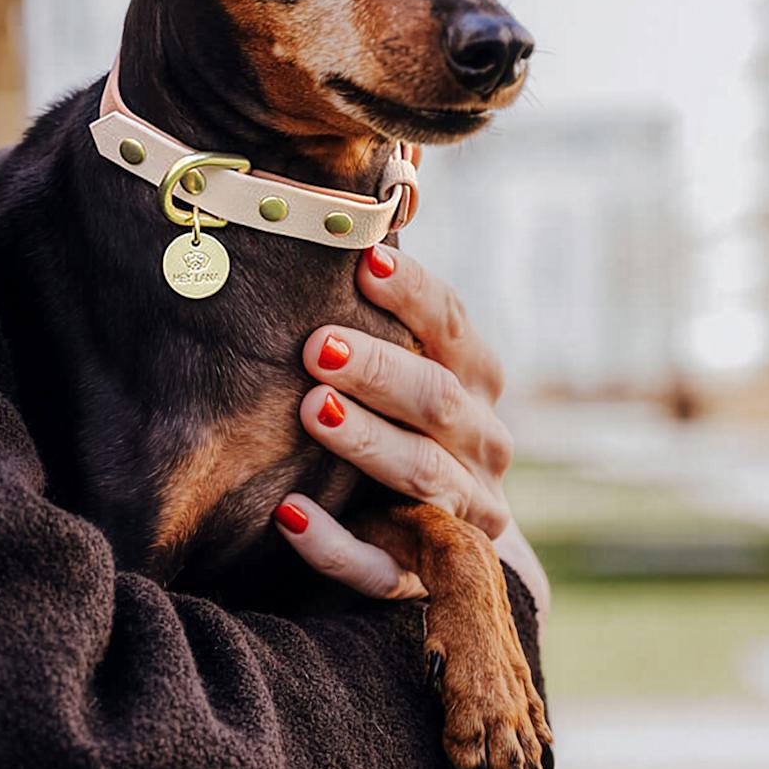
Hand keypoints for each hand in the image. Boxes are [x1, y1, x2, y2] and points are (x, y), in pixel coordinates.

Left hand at [272, 245, 549, 621]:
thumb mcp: (399, 354)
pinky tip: (287, 514)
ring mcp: (461, 512)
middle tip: (318, 346)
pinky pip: (381, 567)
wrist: (423, 531)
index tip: (365, 263)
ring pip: (423, 477)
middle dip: (381, 371)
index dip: (414, 295)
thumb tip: (389, 193)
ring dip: (366, 442)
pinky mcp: (421, 574)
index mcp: (476, 379)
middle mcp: (482, 444)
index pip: (454, 328)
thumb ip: (382, 293)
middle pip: (440, 402)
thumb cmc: (387, 412)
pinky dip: (335, 544)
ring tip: (311, 409)